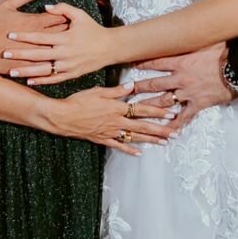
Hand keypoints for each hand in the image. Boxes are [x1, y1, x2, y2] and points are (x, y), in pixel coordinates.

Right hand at [0, 0, 66, 75]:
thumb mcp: (5, 4)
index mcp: (34, 22)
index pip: (56, 18)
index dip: (63, 17)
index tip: (67, 17)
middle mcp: (37, 38)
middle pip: (59, 35)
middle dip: (66, 32)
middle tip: (72, 32)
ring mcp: (33, 53)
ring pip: (54, 51)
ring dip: (61, 49)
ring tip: (66, 48)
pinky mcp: (27, 65)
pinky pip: (43, 66)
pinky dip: (50, 65)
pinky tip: (55, 65)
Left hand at [2, 3, 117, 84]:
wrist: (110, 48)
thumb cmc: (93, 29)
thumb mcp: (80, 15)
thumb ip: (62, 8)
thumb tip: (45, 6)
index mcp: (65, 38)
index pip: (40, 37)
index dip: (24, 36)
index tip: (10, 34)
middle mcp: (65, 53)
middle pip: (38, 55)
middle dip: (19, 54)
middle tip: (4, 54)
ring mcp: (68, 66)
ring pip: (43, 70)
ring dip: (26, 71)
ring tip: (11, 72)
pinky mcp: (72, 74)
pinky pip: (54, 79)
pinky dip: (41, 81)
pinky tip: (28, 81)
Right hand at [46, 83, 180, 155]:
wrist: (62, 117)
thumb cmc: (78, 101)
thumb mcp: (97, 91)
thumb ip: (116, 91)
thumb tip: (132, 85)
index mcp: (117, 108)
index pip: (142, 109)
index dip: (158, 112)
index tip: (171, 114)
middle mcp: (117, 121)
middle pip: (143, 126)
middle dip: (161, 129)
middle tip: (175, 133)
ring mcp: (110, 132)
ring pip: (135, 137)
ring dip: (151, 140)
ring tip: (164, 143)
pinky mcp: (102, 139)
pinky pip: (119, 145)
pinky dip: (130, 149)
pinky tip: (139, 153)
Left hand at [127, 43, 233, 125]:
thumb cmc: (226, 53)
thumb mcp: (208, 40)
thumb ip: (197, 36)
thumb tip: (194, 23)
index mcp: (182, 61)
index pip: (156, 62)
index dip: (143, 62)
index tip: (132, 63)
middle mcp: (181, 78)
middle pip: (154, 84)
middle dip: (139, 87)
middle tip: (127, 90)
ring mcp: (188, 92)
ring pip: (164, 101)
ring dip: (150, 106)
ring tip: (138, 110)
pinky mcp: (198, 104)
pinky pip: (184, 116)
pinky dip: (176, 124)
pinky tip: (167, 131)